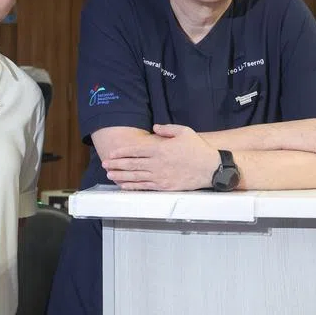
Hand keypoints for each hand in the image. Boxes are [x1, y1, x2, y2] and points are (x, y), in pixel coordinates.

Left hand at [103, 124, 219, 190]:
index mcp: (160, 149)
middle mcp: (157, 163)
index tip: (112, 153)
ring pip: (135, 176)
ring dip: (121, 175)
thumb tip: (154, 127)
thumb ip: (167, 129)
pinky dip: (132, 186)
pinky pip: (145, 186)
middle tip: (104, 164)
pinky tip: (124, 185)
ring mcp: (160, 176)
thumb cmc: (198, 148)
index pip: (136, 150)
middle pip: (132, 164)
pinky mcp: (164, 186)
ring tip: (109, 174)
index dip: (122, 152)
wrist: (211, 168)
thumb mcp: (184, 131)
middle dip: (116, 164)